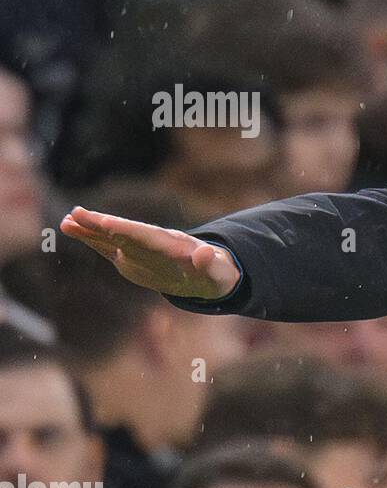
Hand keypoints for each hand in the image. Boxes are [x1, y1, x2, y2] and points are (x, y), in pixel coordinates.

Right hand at [60, 206, 241, 299]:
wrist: (209, 272)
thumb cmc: (216, 273)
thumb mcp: (219, 272)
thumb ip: (212, 265)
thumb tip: (206, 254)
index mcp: (172, 245)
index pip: (147, 235)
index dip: (128, 230)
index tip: (108, 224)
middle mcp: (152, 242)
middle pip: (124, 231)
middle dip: (103, 224)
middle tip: (77, 214)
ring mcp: (139, 249)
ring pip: (110, 237)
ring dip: (90, 229)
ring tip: (66, 221)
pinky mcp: (130, 257)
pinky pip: (107, 247)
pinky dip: (90, 239)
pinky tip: (71, 229)